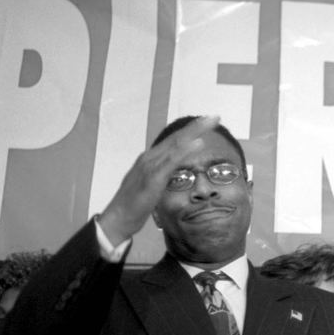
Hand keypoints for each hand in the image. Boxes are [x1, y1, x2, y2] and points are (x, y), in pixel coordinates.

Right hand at [98, 115, 219, 245]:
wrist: (118, 218)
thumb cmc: (134, 205)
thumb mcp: (151, 186)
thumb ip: (161, 175)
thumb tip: (173, 171)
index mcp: (150, 159)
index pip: (173, 141)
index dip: (190, 131)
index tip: (206, 122)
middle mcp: (150, 158)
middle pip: (176, 138)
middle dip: (196, 126)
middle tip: (215, 116)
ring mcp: (150, 166)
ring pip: (176, 144)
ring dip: (194, 132)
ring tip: (209, 122)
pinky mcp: (153, 177)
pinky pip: (172, 161)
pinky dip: (186, 150)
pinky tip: (198, 143)